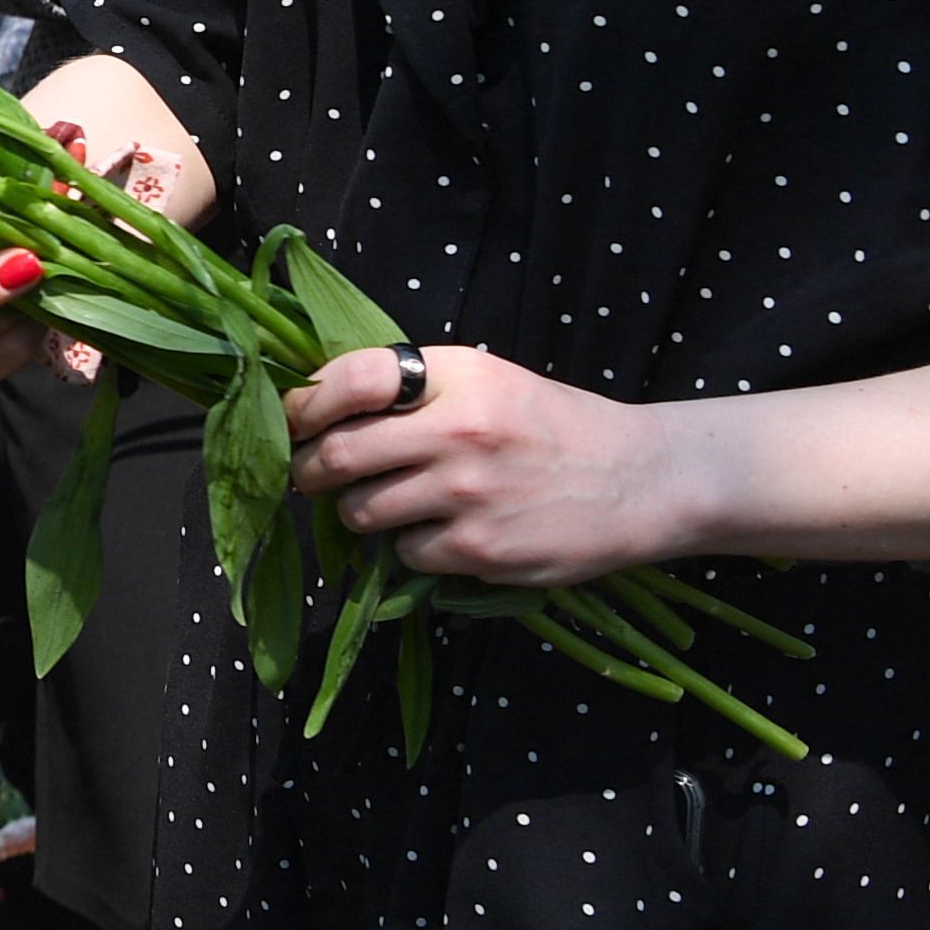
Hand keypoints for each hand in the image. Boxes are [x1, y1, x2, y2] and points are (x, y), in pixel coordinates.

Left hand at [282, 344, 694, 585]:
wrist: (640, 481)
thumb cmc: (552, 427)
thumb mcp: (488, 382)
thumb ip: (414, 390)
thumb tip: (317, 407)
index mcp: (459, 376)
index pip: (352, 379)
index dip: (303, 402)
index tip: (290, 418)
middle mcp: (459, 431)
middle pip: (338, 455)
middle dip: (308, 470)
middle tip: (310, 474)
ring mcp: (468, 495)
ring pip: (362, 512)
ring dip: (360, 512)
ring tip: (392, 502)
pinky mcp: (479, 551)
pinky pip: (407, 554)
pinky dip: (413, 547)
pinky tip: (448, 531)